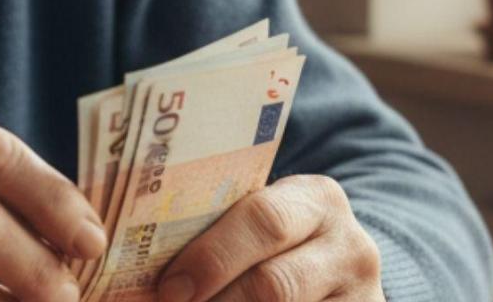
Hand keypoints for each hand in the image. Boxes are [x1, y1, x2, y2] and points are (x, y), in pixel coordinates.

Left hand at [155, 175, 382, 301]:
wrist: (338, 272)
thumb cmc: (273, 244)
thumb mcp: (257, 224)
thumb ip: (215, 230)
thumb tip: (128, 259)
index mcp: (316, 200)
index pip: (262, 221)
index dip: (211, 258)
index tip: (169, 287)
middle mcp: (351, 247)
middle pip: (273, 285)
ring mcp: (364, 297)